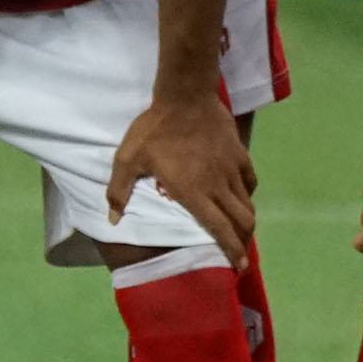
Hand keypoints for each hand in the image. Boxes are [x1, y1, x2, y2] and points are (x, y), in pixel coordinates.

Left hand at [116, 81, 256, 264]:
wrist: (185, 95)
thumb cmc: (155, 128)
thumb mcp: (127, 158)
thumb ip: (118, 191)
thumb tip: (112, 219)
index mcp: (194, 193)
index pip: (219, 229)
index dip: (231, 250)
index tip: (237, 266)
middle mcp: (218, 186)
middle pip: (242, 221)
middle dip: (244, 241)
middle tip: (238, 251)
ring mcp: (232, 169)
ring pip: (248, 203)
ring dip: (246, 220)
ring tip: (239, 228)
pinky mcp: (239, 154)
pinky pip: (249, 181)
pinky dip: (247, 194)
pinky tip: (240, 195)